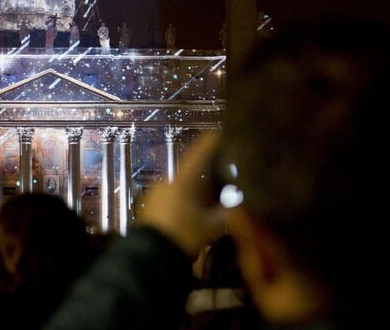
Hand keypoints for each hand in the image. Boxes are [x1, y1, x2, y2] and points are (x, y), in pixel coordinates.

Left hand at [140, 132, 224, 256]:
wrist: (150, 256)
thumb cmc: (183, 236)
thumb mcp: (211, 226)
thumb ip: (226, 213)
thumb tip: (239, 203)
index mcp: (182, 180)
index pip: (198, 153)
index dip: (210, 142)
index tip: (222, 132)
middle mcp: (167, 182)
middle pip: (191, 172)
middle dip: (207, 174)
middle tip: (226, 176)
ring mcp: (156, 194)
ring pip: (182, 186)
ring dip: (196, 190)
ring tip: (214, 197)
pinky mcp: (150, 207)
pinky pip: (172, 197)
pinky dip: (185, 200)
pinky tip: (195, 211)